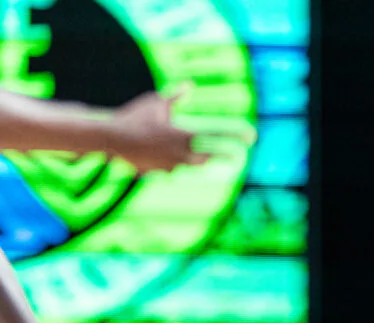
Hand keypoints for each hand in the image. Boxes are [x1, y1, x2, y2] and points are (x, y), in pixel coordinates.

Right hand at [109, 87, 251, 171]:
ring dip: (198, 159)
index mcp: (183, 133)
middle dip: (224, 155)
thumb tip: (190, 85)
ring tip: (204, 156)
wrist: (109, 138)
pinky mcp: (161, 172)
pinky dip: (172, 161)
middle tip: (237, 156)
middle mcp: (181, 151)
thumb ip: (175, 96)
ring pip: (192, 163)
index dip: (235, 135)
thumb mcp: (155, 102)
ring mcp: (171, 164)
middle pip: (209, 155)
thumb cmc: (133, 116)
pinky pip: (172, 167)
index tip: (251, 136)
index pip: (216, 134)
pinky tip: (160, 154)